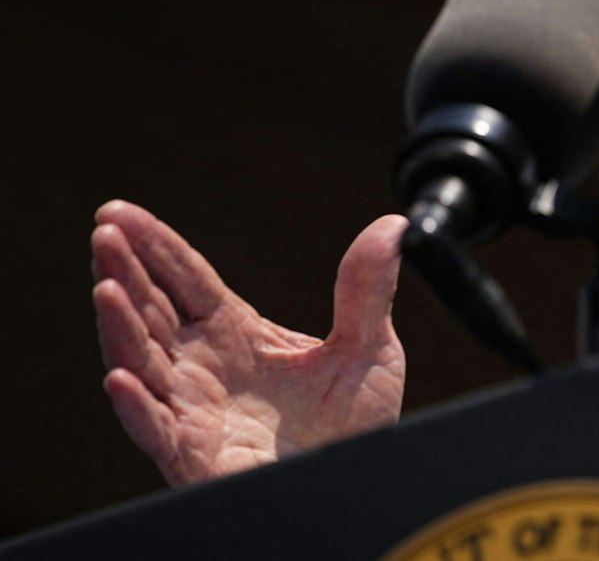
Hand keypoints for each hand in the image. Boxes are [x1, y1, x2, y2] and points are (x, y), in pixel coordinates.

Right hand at [90, 200, 406, 484]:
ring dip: (119, 328)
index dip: (153, 246)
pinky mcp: (194, 456)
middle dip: (124, 273)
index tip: (118, 213)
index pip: (186, 279)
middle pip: (153, 311)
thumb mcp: (368, 349)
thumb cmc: (352, 425)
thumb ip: (367, 290)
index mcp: (236, 333)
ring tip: (105, 289)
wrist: (355, 485)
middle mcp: (203, 367)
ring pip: (141, 363)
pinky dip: (135, 405)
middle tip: (104, 236)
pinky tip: (118, 377)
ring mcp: (193, 411)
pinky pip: (156, 430)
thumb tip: (394, 226)